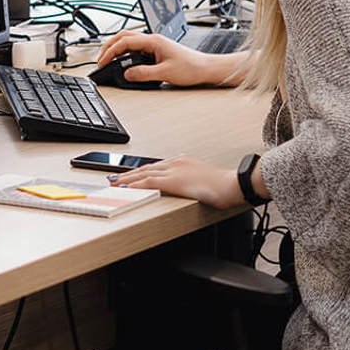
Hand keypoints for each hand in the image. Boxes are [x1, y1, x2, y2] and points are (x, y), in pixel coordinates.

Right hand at [95, 30, 214, 86]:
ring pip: (129, 41)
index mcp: (154, 41)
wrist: (207, 69)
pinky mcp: (157, 50)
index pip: (125, 42)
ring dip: (117, 48)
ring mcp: (155, 44)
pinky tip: (124, 61)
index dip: (111, 51)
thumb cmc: (192, 67)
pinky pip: (136, 48)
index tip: (103, 61)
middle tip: (101, 59)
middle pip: (124, 37)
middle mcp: (153, 40)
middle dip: (109, 46)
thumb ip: (143, 73)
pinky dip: (126, 53)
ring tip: (108, 59)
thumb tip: (127, 74)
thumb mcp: (165, 73)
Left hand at [111, 154, 243, 209]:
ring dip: (127, 178)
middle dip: (129, 173)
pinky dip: (135, 184)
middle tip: (115, 179)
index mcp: (183, 161)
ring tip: (115, 183)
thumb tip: (189, 187)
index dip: (140, 171)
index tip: (130, 175)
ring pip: (144, 173)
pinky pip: (149, 182)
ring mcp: (174, 170)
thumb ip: (193, 180)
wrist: (234, 184)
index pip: (156, 166)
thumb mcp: (204, 179)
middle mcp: (176, 163)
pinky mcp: (174, 181)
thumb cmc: (225, 186)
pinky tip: (127, 188)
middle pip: (146, 168)